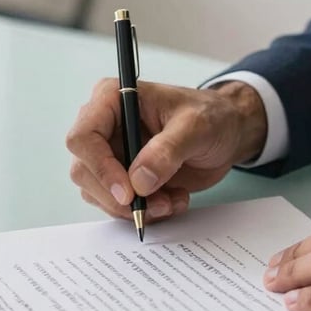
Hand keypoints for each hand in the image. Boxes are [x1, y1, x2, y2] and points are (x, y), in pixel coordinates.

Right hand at [66, 79, 266, 223]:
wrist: (226, 133)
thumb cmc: (210, 116)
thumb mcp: (196, 126)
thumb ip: (167, 150)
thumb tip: (139, 181)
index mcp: (112, 99)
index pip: (83, 136)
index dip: (100, 167)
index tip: (129, 192)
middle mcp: (104, 126)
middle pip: (84, 171)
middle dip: (119, 196)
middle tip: (156, 203)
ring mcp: (111, 154)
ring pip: (97, 193)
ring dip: (134, 207)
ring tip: (171, 200)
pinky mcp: (122, 177)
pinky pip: (117, 205)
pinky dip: (144, 211)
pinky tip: (171, 200)